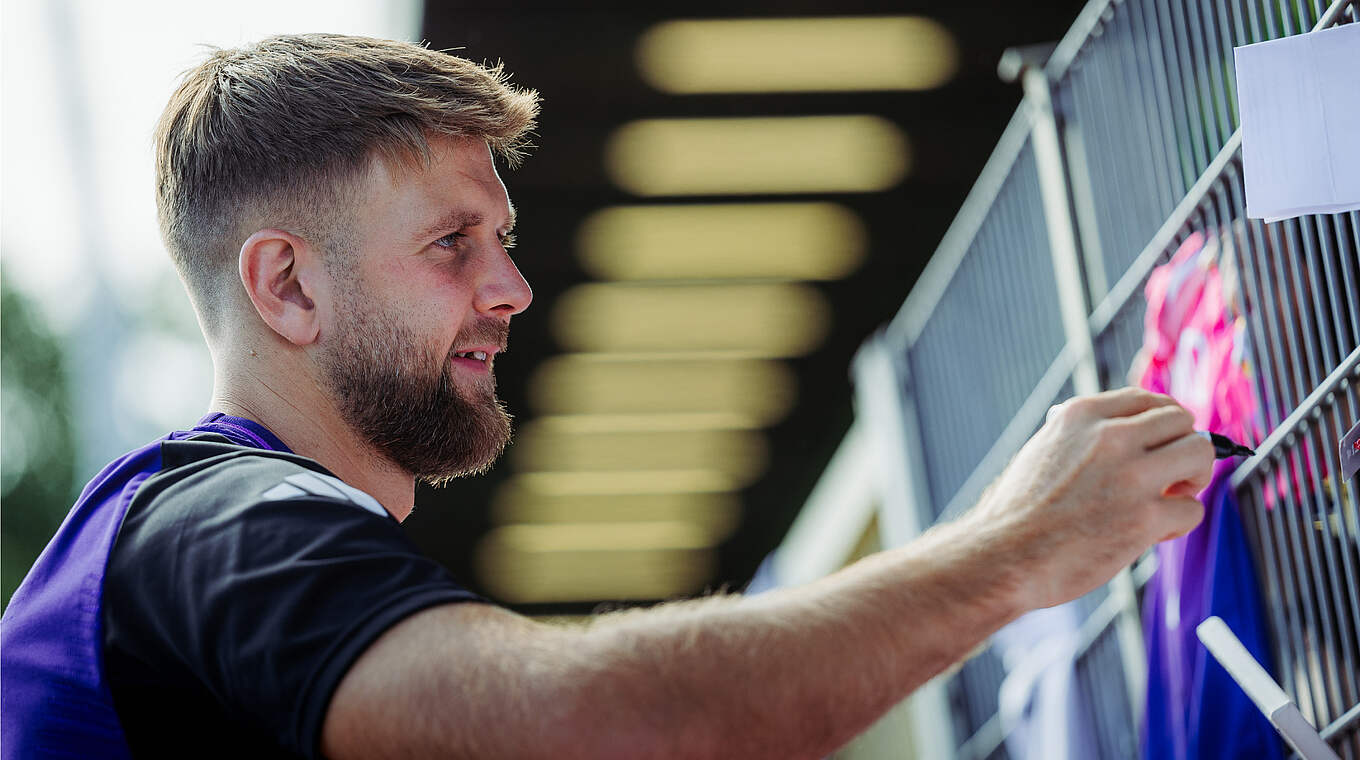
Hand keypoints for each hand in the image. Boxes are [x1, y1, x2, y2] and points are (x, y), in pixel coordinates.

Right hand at [963, 387, 1213, 610]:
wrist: (1003, 556)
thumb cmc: (1018, 512)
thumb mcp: (1044, 449)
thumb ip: (1085, 436)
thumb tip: (1129, 433)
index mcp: (1081, 415)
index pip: (1147, 399)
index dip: (1163, 421)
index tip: (1163, 442)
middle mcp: (1111, 436)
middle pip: (1182, 421)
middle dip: (1183, 446)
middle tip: (1171, 474)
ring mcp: (1131, 476)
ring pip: (1199, 454)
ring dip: (1193, 478)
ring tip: (1170, 498)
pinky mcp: (1145, 518)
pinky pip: (1192, 508)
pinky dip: (1178, 523)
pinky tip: (1151, 533)